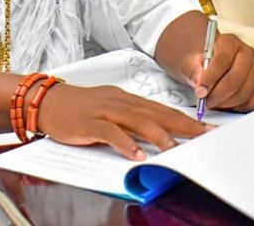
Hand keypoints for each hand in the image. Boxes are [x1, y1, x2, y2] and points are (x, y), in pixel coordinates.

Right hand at [36, 84, 210, 160]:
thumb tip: (154, 134)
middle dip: (182, 126)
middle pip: (156, 113)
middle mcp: (119, 102)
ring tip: (176, 149)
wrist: (46, 100)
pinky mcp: (89, 123)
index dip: (185, 119)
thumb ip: (129, 119)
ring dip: (158, 135)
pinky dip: (125, 143)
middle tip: (205, 137)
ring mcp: (104, 111)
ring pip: (137, 121)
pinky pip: (110, 133)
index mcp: (125, 99)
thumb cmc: (78, 107)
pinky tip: (136, 155)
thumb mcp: (107, 108)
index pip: (161, 109)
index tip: (207, 129)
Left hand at [190, 33, 253, 111]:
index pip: (222, 61)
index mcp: (229, 42)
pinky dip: (238, 108)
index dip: (210, 79)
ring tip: (213, 103)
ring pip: (244, 92)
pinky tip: (225, 105)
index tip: (200, 92)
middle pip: (235, 78)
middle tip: (205, 102)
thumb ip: (194, 70)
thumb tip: (199, 83)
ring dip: (226, 103)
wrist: (212, 63)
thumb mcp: (191, 61)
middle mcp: (247, 53)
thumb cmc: (201, 61)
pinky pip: (253, 102)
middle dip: (218, 94)